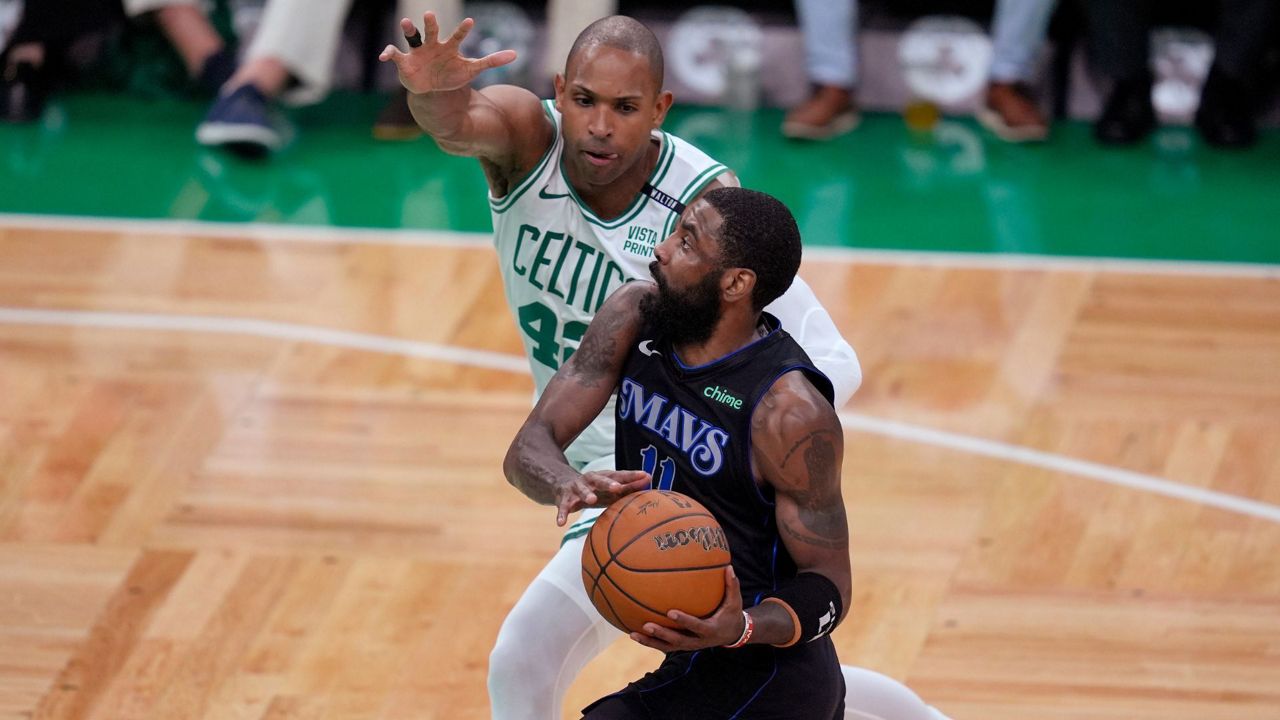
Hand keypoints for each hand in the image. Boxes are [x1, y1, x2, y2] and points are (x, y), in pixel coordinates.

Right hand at [378, 13, 516, 94]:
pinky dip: (388, 54)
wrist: (432, 88)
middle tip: (431, 14)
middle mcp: (432, 45)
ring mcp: (417, 52)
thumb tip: (515, 54)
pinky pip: (394, 54)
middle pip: (431, 31)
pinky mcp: (404, 61)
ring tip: (406, 22)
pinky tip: (384, 56)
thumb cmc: (452, 74)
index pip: (457, 36)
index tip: (471, 22)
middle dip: (430, 23)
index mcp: (448, 47)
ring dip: (408, 29)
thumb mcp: (472, 69)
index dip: (463, 30)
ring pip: (412, 37)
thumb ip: (492, 61)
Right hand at [554, 470, 650, 525]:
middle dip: (608, 483)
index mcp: (603, 477)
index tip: (644, 476)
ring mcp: (576, 488)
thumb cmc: (595, 489)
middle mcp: (590, 480)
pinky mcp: (564, 499)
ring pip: (581, 490)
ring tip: (592, 500)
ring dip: (586, 494)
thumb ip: (629, 485)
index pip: (619, 475)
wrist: (563, 484)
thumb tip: (649, 479)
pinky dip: (561, 514)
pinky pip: (563, 507)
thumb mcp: (610, 487)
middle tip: (617, 487)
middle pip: (600, 479)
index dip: (631, 476)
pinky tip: (561, 523)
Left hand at [630, 566, 745, 651]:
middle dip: (661, 634)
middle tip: (647, 625)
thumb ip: (732, 585)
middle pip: (677, 641)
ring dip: (650, 642)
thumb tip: (729, 567)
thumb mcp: (735, 602)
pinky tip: (634, 632)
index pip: (696, 626)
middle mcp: (697, 641)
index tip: (670, 612)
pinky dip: (650, 641)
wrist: (731, 634)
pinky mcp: (682, 645)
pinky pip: (664, 645)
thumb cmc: (731, 613)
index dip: (684, 621)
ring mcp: (688, 645)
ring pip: (667, 647)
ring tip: (632, 634)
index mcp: (710, 630)